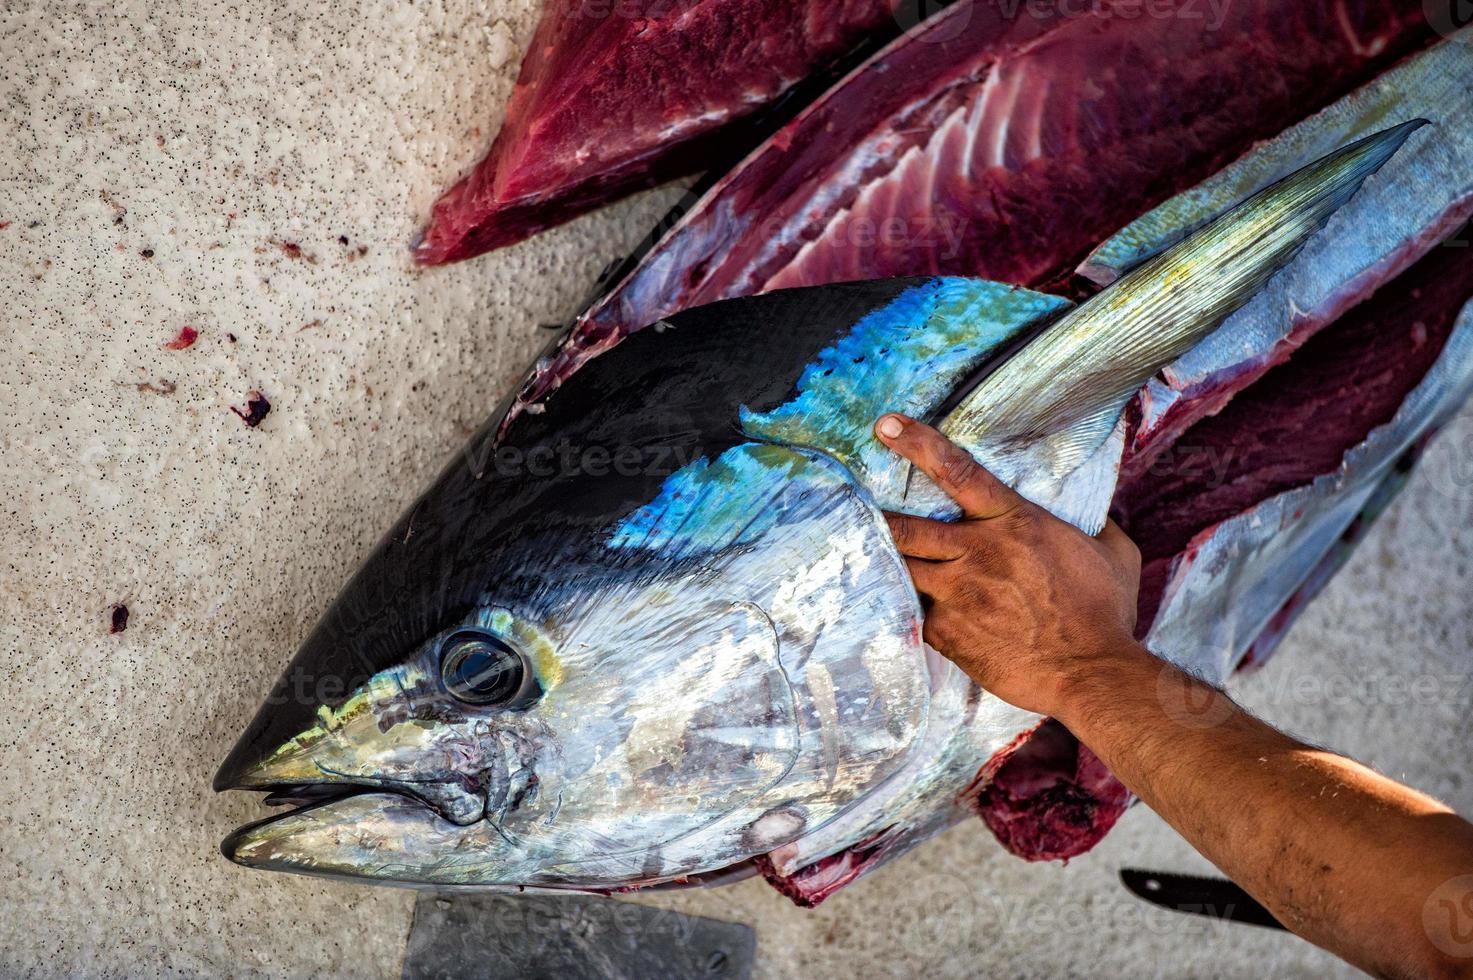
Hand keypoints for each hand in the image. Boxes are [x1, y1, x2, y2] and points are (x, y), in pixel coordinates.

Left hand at [874, 413, 1141, 716]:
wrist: (1091, 673)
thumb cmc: (1105, 612)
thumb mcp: (1112, 553)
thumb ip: (1095, 525)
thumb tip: (1091, 511)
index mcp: (1015, 522)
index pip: (957, 470)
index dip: (917, 443)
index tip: (887, 425)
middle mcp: (978, 551)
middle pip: (906, 525)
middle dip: (877, 516)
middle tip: (857, 507)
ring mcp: (958, 592)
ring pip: (902, 566)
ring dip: (888, 560)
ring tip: (869, 556)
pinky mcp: (947, 632)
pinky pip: (916, 612)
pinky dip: (914, 608)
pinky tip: (913, 611)